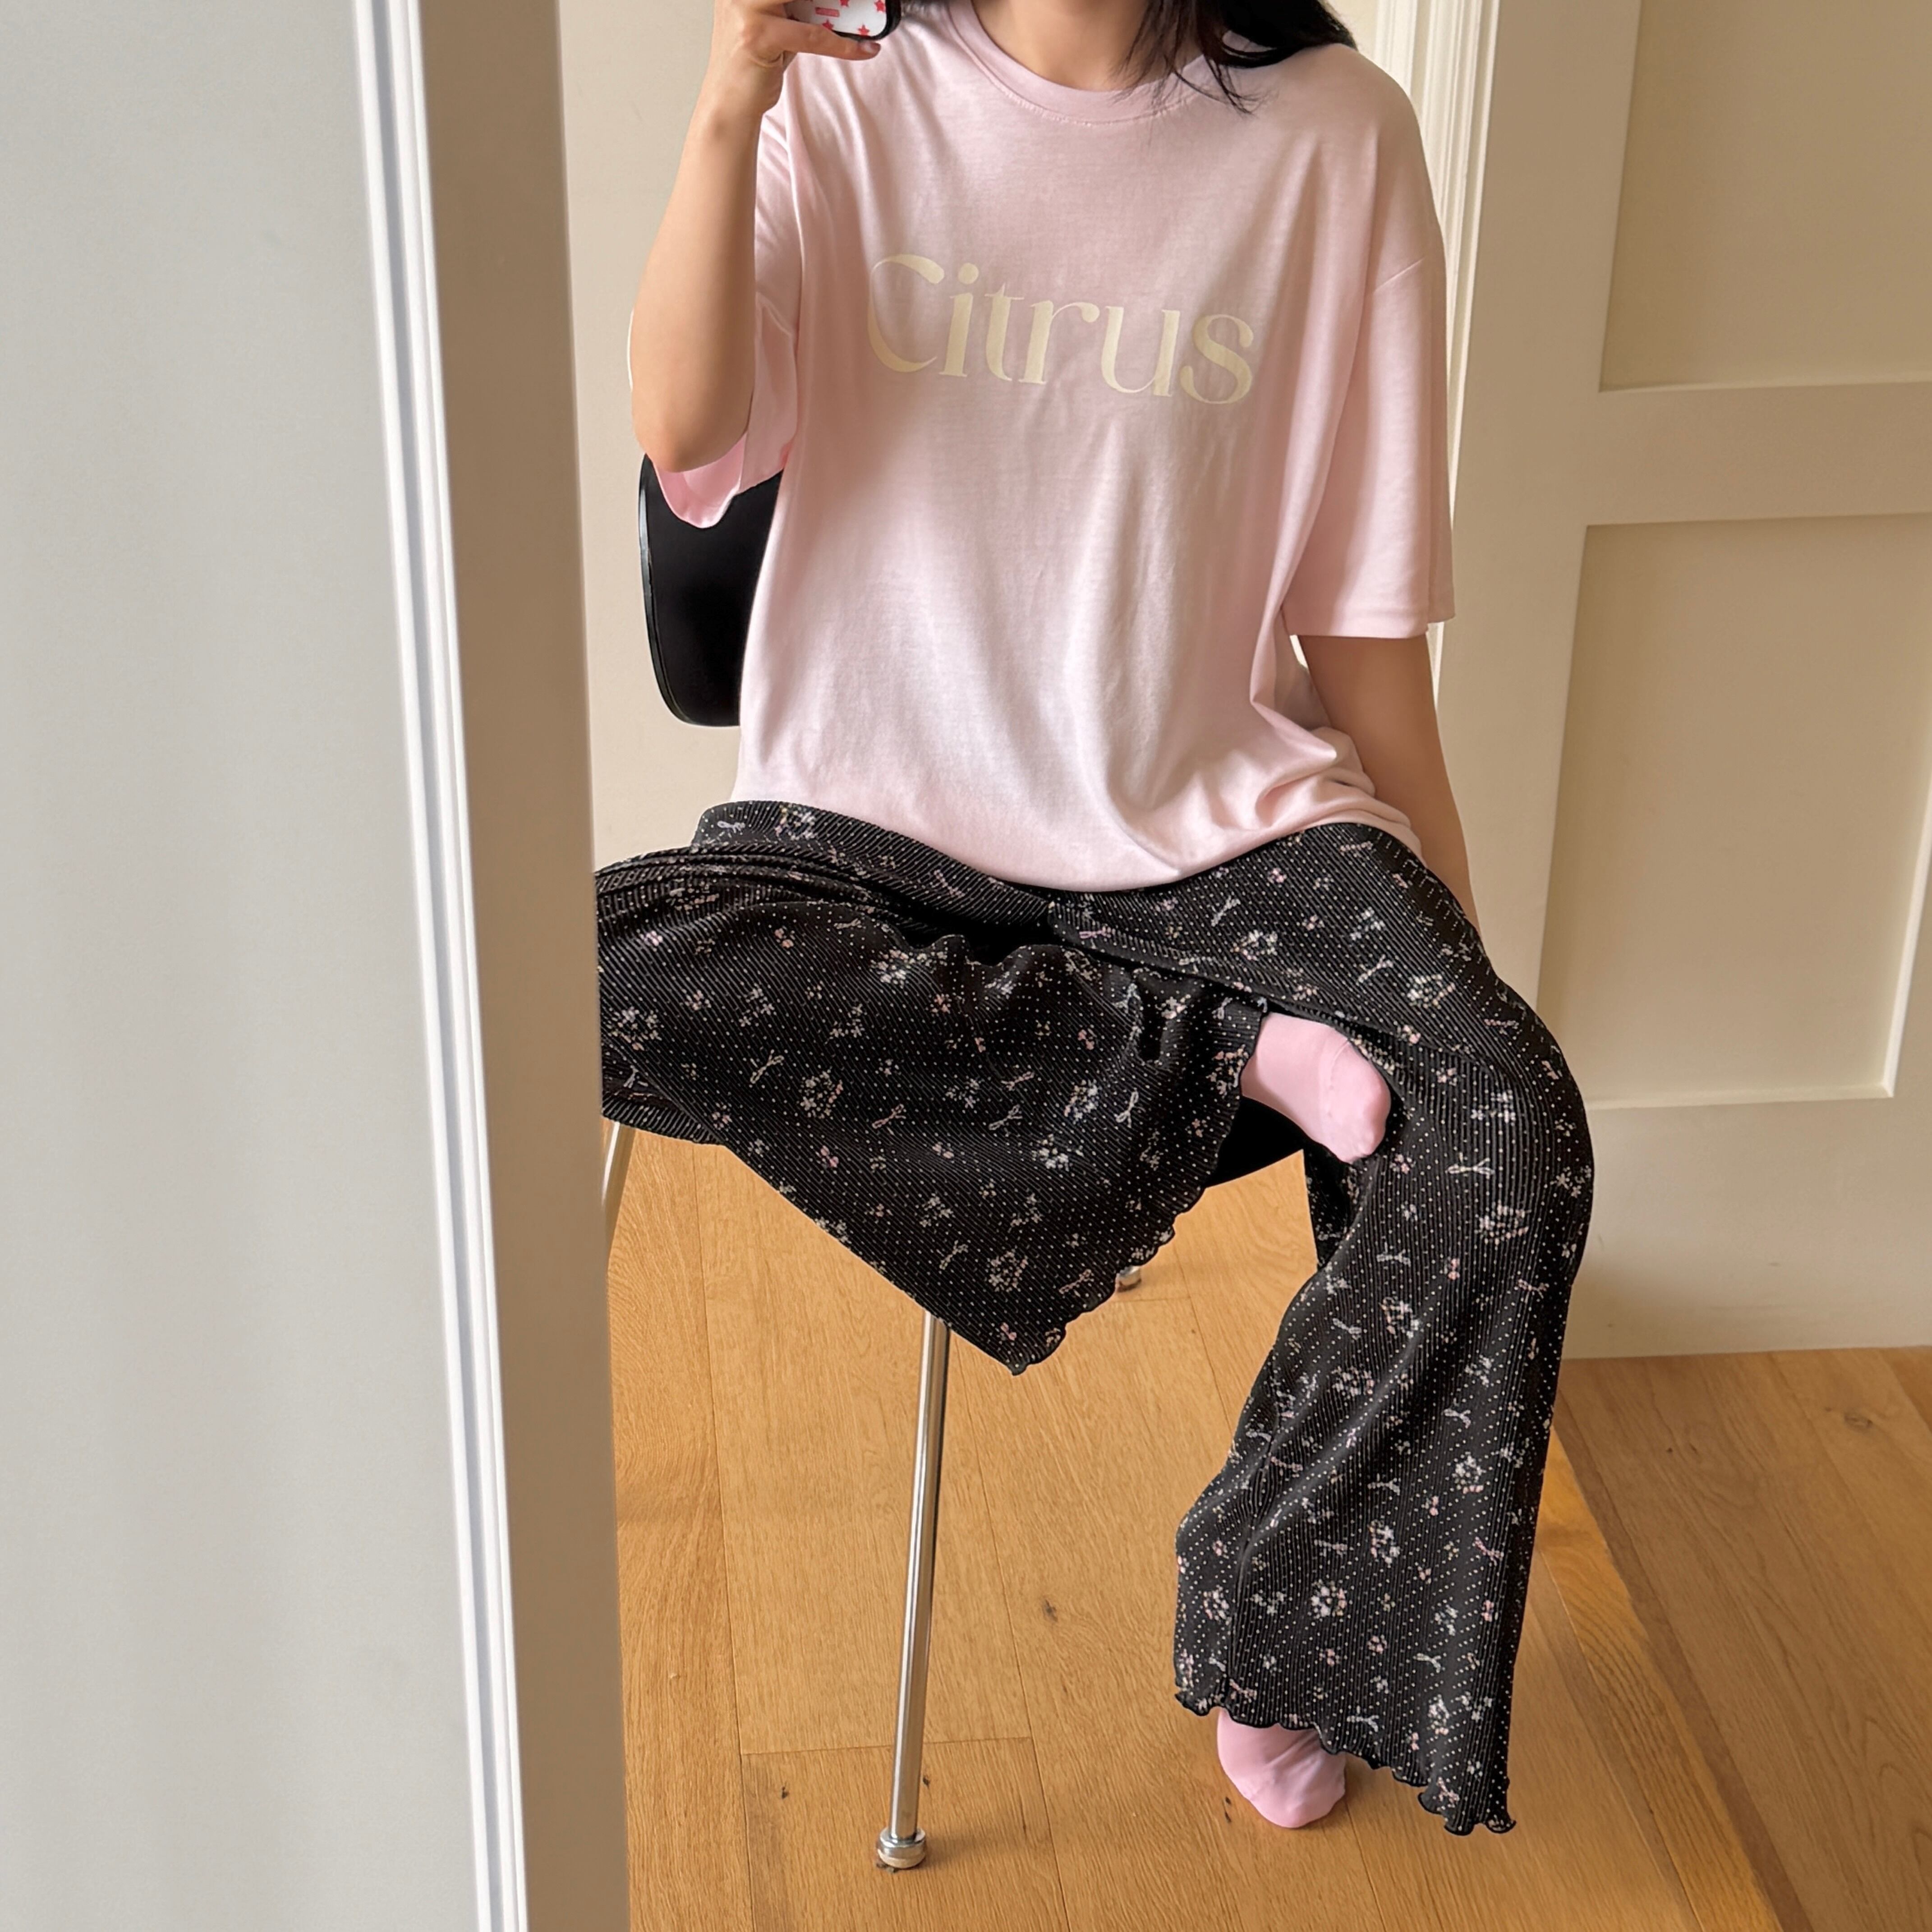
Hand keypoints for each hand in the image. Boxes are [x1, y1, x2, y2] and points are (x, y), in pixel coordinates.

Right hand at [698, 0, 879, 127]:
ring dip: (841, 5)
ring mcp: (746, 10)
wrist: (728, 106)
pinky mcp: (758, 36)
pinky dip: (842, 44)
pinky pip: (811, 35)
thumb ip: (799, 10)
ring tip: (868, 16)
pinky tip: (864, 50)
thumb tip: (837, 3)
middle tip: (861, 1)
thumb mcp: (778, 27)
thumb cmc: (754, 67)